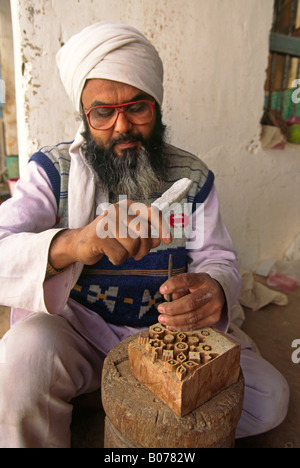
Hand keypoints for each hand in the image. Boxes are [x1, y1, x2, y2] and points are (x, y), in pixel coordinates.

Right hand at [49, 200, 171, 268]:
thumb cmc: (110, 238)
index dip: (162, 226)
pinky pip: (120, 254)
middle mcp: (118, 210)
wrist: (81, 243)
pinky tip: (110, 255)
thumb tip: (160, 240)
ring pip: (132, 244)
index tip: (168, 240)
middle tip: (138, 255)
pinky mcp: (99, 236)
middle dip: (144, 248)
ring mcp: (107, 222)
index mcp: (128, 206)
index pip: (152, 212)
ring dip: (129, 254)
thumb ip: (146, 236)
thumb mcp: (129, 234)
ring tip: (120, 251)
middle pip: (143, 231)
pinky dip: (118, 260)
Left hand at [157, 272, 224, 329]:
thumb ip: (178, 289)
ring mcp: (215, 307)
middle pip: (190, 303)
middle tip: (160, 309)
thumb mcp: (188, 283)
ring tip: (163, 319)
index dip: (173, 285)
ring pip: (192, 317)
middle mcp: (211, 293)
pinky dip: (181, 326)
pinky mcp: (214, 318)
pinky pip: (195, 325)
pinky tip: (171, 325)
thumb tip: (167, 298)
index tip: (162, 290)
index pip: (187, 280)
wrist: (217, 293)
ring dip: (174, 320)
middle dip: (172, 308)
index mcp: (203, 280)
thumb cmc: (197, 287)